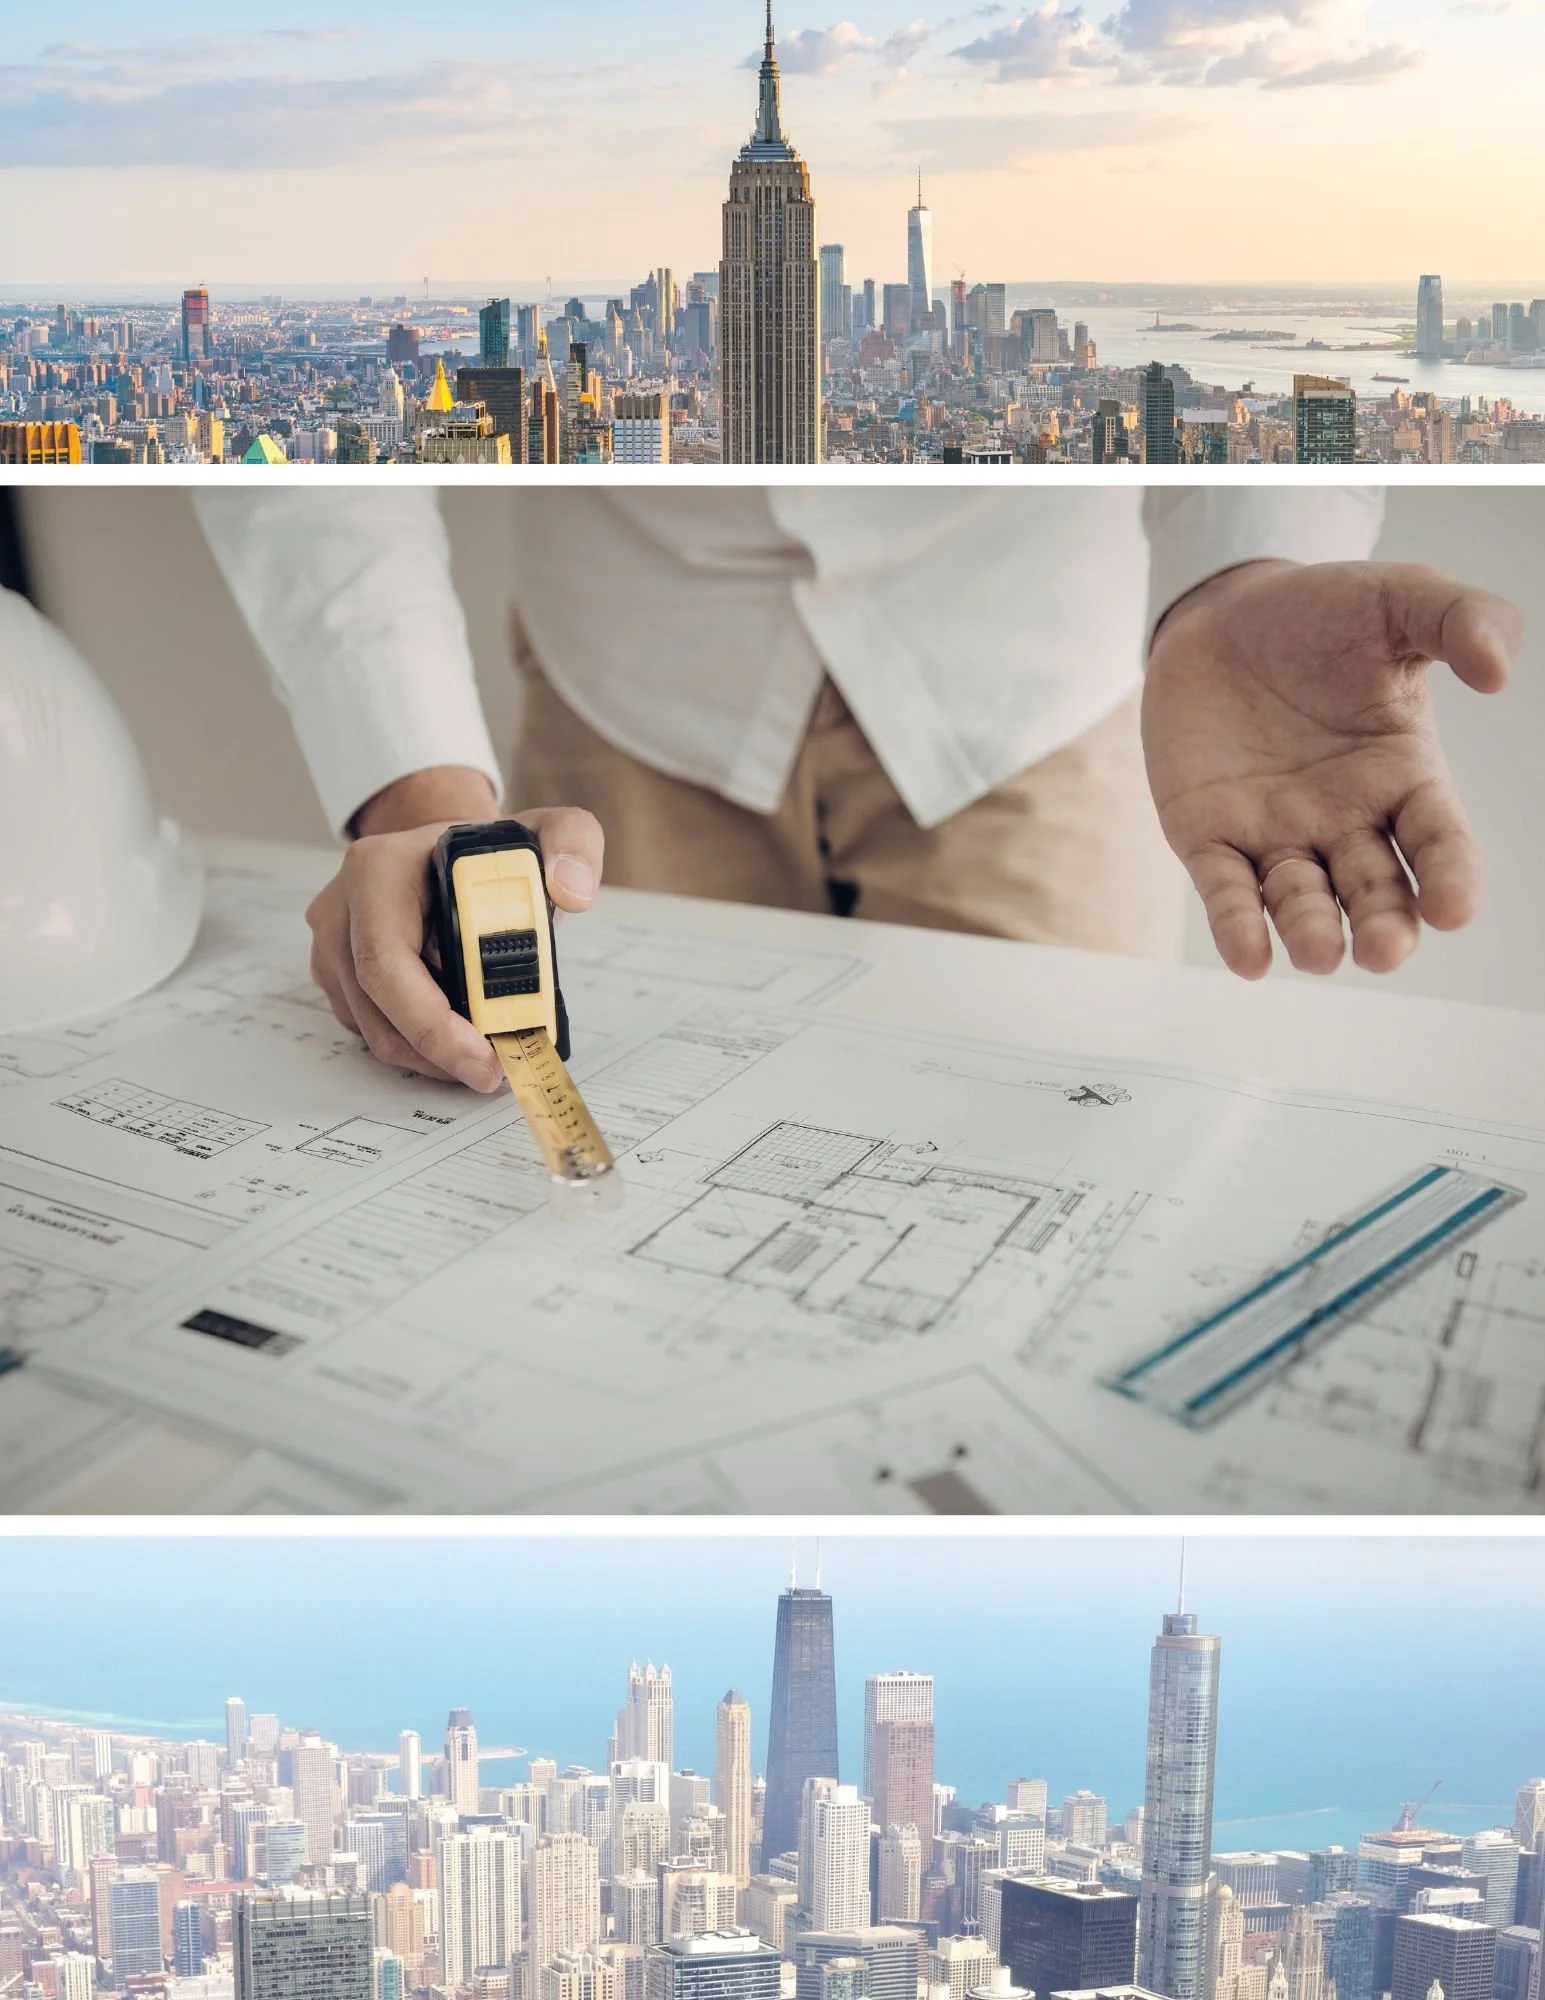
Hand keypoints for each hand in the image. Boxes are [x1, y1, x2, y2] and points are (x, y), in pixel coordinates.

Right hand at [306, 767, 603, 1090]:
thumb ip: (573, 845)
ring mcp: (332, 944)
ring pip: (372, 1027)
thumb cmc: (490, 850)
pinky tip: (459, 1038)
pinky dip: (416, 1044)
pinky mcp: (337, 974)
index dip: (434, 1023)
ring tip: (484, 1059)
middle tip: (493, 1074)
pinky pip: (371, 1027)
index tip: (487, 1055)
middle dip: (438, 1052)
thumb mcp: (549, 830)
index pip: (390, 963)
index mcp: (378, 870)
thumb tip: (571, 892)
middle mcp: (343, 908)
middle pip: (377, 1007)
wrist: (449, 851)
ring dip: (429, 1056)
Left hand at [1143, 560, 1520, 979]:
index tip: (1452, 908)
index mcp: (1405, 776)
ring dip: (1311, 932)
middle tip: (1383, 949)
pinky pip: (1226, 891)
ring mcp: (1278, 835)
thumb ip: (1461, 619)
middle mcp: (1347, 821)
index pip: (1440, 841)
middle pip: (1374, 891)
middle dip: (1382, 925)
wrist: (1223, 613)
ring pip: (1301, 902)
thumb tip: (1498, 671)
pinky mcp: (1211, 837)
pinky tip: (1249, 959)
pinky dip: (1237, 926)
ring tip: (1319, 953)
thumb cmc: (1324, 613)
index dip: (1450, 877)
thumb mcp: (1402, 598)